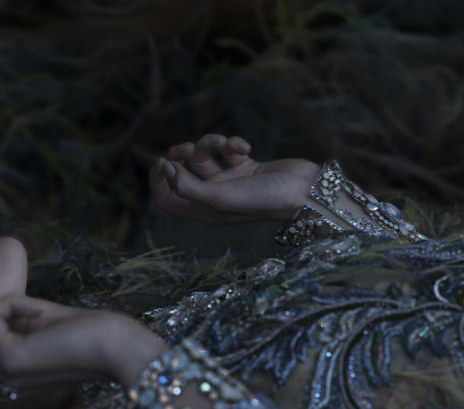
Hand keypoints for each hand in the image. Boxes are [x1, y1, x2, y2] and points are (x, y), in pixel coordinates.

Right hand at [0, 295, 166, 397]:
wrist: (114, 345)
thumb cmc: (82, 333)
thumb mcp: (32, 326)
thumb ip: (2, 323)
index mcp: (3, 380)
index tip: (14, 318)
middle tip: (20, 312)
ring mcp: (1, 376)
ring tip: (31, 312)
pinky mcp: (10, 360)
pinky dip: (10, 304)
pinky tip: (38, 312)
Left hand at [148, 134, 319, 223]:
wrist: (305, 191)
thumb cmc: (264, 200)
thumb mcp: (221, 197)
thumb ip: (188, 186)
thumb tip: (165, 169)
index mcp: (203, 211)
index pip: (166, 198)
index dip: (158, 180)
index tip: (162, 162)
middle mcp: (213, 196)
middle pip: (180, 172)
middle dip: (181, 155)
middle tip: (187, 148)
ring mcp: (229, 181)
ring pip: (204, 155)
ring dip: (211, 142)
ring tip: (225, 143)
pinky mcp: (245, 166)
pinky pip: (227, 148)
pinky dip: (233, 143)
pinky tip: (245, 148)